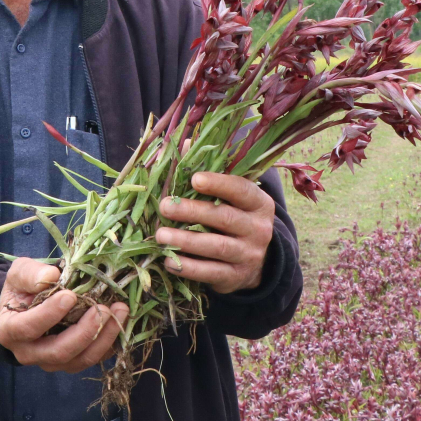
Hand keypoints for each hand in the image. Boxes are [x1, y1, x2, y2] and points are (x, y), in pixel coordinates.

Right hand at [0, 258, 128, 372]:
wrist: (27, 306)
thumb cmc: (23, 288)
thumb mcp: (19, 274)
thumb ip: (31, 274)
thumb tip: (52, 276)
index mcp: (10, 331)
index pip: (28, 328)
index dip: (50, 314)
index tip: (70, 295)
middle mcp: (30, 353)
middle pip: (59, 351)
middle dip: (84, 331)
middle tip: (103, 308)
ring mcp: (52, 361)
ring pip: (80, 360)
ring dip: (104, 337)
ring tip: (120, 311)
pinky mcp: (72, 362)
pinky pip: (94, 359)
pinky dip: (110, 343)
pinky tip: (121, 322)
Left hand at [155, 172, 275, 293]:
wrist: (255, 263)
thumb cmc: (234, 218)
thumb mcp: (230, 197)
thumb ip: (209, 172)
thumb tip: (185, 143)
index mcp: (259, 203)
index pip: (241, 190)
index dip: (218, 184)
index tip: (194, 179)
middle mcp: (259, 228)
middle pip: (224, 218)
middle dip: (192, 211)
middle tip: (165, 207)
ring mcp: (249, 255)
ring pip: (217, 247)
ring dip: (186, 241)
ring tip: (161, 235)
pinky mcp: (235, 277)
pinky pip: (211, 273)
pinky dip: (188, 268)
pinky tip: (168, 261)